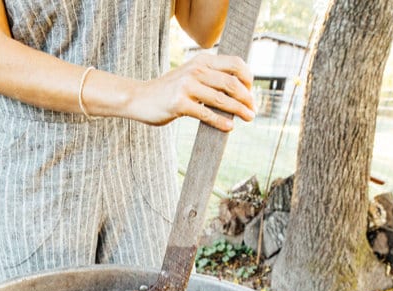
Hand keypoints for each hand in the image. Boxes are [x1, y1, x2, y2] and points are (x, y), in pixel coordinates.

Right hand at [127, 53, 254, 130]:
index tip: (251, 91)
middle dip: (247, 97)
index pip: (235, 63)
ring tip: (248, 117)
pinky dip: (221, 122)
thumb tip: (238, 91)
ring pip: (222, 99)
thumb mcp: (190, 76)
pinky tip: (229, 127)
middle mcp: (196, 70)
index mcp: (201, 60)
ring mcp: (187, 86)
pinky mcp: (180, 104)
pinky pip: (206, 113)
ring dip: (239, 110)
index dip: (248, 77)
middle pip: (232, 82)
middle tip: (253, 109)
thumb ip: (210, 78)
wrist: (140, 98)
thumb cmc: (169, 91)